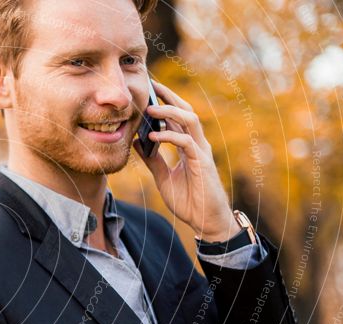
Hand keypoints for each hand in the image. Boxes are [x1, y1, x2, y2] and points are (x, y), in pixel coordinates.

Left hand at [133, 81, 239, 241]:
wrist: (205, 221)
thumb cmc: (188, 200)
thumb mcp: (163, 177)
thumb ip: (152, 160)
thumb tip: (137, 142)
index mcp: (189, 146)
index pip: (177, 117)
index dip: (165, 102)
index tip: (149, 90)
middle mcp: (197, 144)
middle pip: (186, 111)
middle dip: (169, 96)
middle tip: (151, 85)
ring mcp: (200, 152)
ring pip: (189, 121)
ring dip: (169, 111)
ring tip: (150, 108)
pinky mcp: (201, 163)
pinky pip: (185, 142)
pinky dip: (169, 136)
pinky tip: (152, 135)